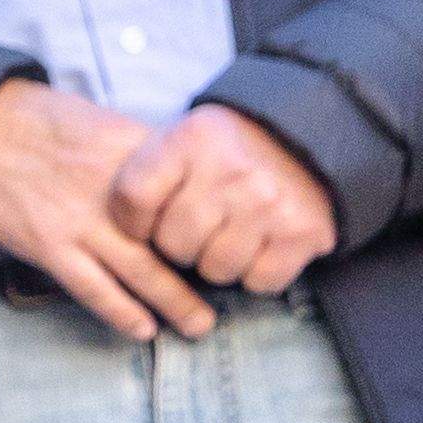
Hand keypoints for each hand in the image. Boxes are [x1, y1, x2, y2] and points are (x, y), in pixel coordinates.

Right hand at [0, 75, 215, 338]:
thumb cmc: (38, 123)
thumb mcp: (97, 121)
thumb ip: (138, 153)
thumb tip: (177, 181)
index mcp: (130, 155)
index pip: (190, 194)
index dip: (214, 222)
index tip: (232, 241)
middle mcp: (113, 192)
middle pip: (175, 240)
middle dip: (204, 273)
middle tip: (230, 294)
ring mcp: (81, 221)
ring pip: (142, 271)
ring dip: (175, 303)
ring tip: (199, 324)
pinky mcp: (50, 245)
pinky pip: (94, 288)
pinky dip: (122, 312)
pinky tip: (142, 328)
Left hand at [113, 100, 339, 295]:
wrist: (299, 142)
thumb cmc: (222, 151)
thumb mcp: (177, 141)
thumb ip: (146, 175)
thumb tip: (119, 231)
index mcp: (189, 140)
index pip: (133, 197)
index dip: (131, 222)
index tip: (142, 225)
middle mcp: (231, 171)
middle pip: (175, 244)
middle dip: (177, 247)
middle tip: (194, 230)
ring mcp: (270, 203)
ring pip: (217, 269)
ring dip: (216, 263)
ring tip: (226, 236)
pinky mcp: (304, 232)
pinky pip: (260, 282)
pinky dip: (255, 275)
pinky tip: (257, 247)